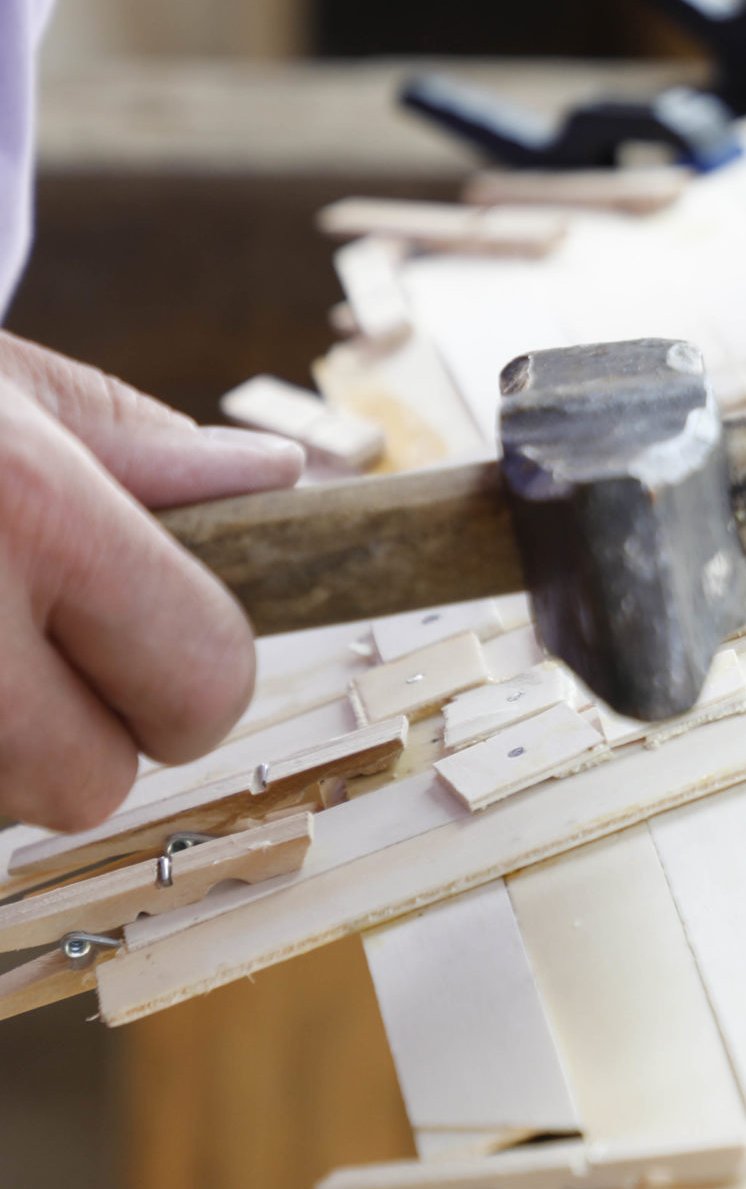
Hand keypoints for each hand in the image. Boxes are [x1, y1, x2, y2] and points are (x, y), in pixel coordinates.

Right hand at [0, 334, 303, 830]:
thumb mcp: (2, 385)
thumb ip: (141, 449)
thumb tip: (275, 479)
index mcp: (30, 506)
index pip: (203, 678)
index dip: (193, 681)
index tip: (153, 648)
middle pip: (87, 787)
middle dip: (77, 734)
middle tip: (32, 652)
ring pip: (0, 802)